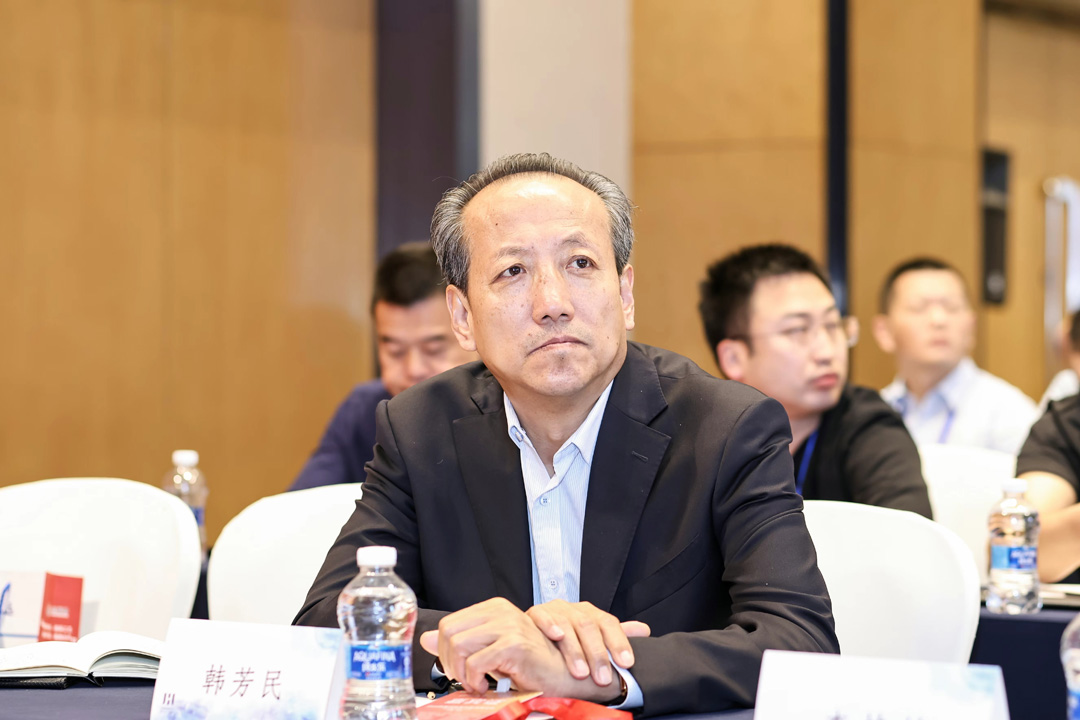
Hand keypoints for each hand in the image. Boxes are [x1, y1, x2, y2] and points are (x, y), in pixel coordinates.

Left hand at [418, 597, 622, 701]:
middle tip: (465, 680)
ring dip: (463, 673)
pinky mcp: (514, 644)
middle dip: (450, 663)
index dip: (445, 651)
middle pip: (449, 634)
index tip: (457, 669)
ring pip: (459, 646)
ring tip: (477, 683)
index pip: (449, 624)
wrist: (566, 672)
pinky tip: (488, 686)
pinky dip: (476, 680)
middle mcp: (500, 610)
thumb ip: (461, 642)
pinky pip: (477, 662)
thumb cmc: (531, 663)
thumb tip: (426, 638)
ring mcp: (508, 625)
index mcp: (493, 608)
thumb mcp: (491, 650)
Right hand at [526, 599, 649, 685]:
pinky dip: (550, 624)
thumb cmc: (569, 638)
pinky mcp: (535, 613)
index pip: (609, 624)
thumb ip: (617, 635)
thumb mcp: (594, 637)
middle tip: (602, 678)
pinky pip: (542, 616)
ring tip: (581, 672)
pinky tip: (556, 636)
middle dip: (597, 654)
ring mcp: (554, 610)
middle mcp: (574, 609)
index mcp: (590, 613)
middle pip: (589, 626)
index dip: (619, 642)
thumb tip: (645, 630)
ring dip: (575, 649)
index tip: (627, 663)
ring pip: (568, 625)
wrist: (535, 631)